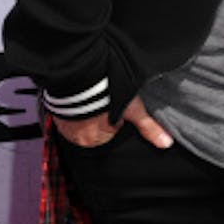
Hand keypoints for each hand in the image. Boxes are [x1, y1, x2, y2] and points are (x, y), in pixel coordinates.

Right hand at [52, 94, 172, 148]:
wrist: (81, 79)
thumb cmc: (108, 95)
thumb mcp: (133, 110)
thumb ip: (149, 127)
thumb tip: (166, 144)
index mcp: (98, 140)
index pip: (111, 133)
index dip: (116, 119)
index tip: (116, 108)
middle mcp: (80, 139)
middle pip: (96, 130)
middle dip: (102, 118)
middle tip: (106, 103)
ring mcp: (66, 128)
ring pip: (82, 124)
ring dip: (87, 115)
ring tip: (94, 100)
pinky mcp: (57, 117)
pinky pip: (68, 118)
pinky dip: (74, 111)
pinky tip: (81, 100)